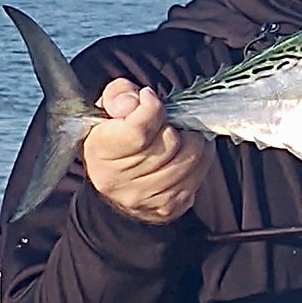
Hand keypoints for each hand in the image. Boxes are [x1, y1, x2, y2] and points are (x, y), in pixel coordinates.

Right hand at [83, 78, 212, 223]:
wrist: (115, 181)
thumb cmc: (114, 136)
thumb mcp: (107, 107)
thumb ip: (119, 95)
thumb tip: (136, 101)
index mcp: (101, 152)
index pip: (139, 131)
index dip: (152, 108)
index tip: (150, 98)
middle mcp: (120, 181)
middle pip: (170, 142)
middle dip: (174, 123)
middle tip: (168, 119)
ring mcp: (146, 197)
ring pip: (190, 157)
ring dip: (192, 139)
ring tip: (181, 133)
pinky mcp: (169, 206)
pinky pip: (199, 173)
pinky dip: (200, 157)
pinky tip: (186, 151)